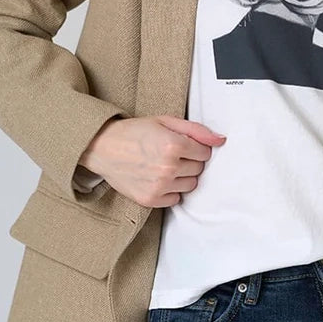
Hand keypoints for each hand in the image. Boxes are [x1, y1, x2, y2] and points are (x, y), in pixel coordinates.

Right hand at [77, 115, 226, 208]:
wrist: (102, 148)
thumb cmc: (134, 132)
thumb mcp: (165, 121)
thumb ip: (196, 130)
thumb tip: (221, 140)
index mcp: (173, 145)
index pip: (205, 153)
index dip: (195, 147)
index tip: (180, 145)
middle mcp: (168, 167)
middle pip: (199, 170)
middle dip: (189, 161)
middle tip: (170, 154)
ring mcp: (159, 186)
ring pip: (190, 185)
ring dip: (181, 177)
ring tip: (163, 166)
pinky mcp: (150, 199)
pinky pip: (176, 200)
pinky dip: (170, 191)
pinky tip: (156, 178)